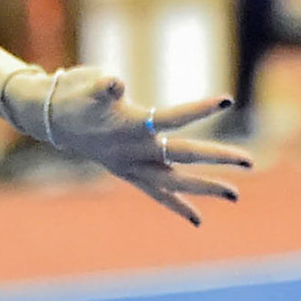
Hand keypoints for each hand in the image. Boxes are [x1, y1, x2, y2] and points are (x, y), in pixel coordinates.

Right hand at [30, 70, 250, 225]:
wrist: (49, 117)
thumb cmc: (72, 93)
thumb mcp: (87, 81)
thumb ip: (104, 85)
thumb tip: (115, 83)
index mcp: (132, 125)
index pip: (174, 118)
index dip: (200, 108)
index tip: (227, 100)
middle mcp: (136, 151)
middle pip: (185, 155)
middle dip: (218, 158)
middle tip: (251, 161)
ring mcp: (132, 166)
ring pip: (176, 182)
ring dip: (206, 188)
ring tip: (236, 194)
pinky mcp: (128, 172)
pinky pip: (157, 193)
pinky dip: (177, 205)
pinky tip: (197, 219)